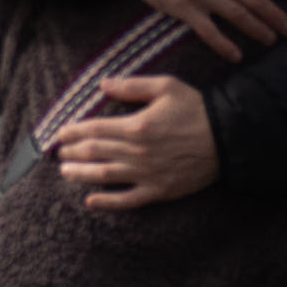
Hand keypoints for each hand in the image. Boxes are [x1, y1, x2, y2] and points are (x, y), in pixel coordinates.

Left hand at [53, 75, 218, 209]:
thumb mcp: (165, 87)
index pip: (95, 128)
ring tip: (65, 172)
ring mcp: (147, 174)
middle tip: (58, 152)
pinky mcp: (160, 191)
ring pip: (105, 175)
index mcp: (136, 125)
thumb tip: (102, 84)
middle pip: (95, 152)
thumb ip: (131, 86)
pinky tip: (91, 202)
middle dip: (72, 151)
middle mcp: (137, 152)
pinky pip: (129, 200)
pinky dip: (108, 202)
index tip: (59, 133)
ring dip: (81, 174)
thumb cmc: (196, 109)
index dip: (73, 130)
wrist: (228, 139)